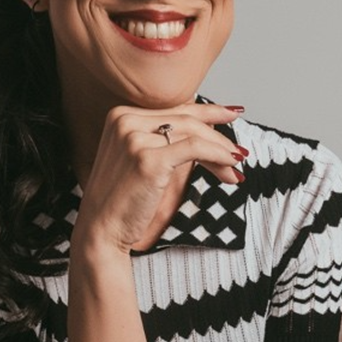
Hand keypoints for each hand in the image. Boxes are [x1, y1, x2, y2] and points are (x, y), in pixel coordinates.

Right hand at [72, 102, 245, 254]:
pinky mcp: (148, 159)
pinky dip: (218, 156)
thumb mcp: (143, 160)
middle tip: (240, 154)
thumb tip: (210, 131)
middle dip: (218, 137)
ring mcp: (134, 137)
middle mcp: (125, 120)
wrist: (102, 231)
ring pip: (193, 134)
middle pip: (186, 120)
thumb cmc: (124, 201)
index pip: (175, 110)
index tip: (231, 114)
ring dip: (222, 151)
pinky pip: (195, 149)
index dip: (208, 112)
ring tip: (236, 169)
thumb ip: (167, 141)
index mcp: (121, 115)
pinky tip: (230, 166)